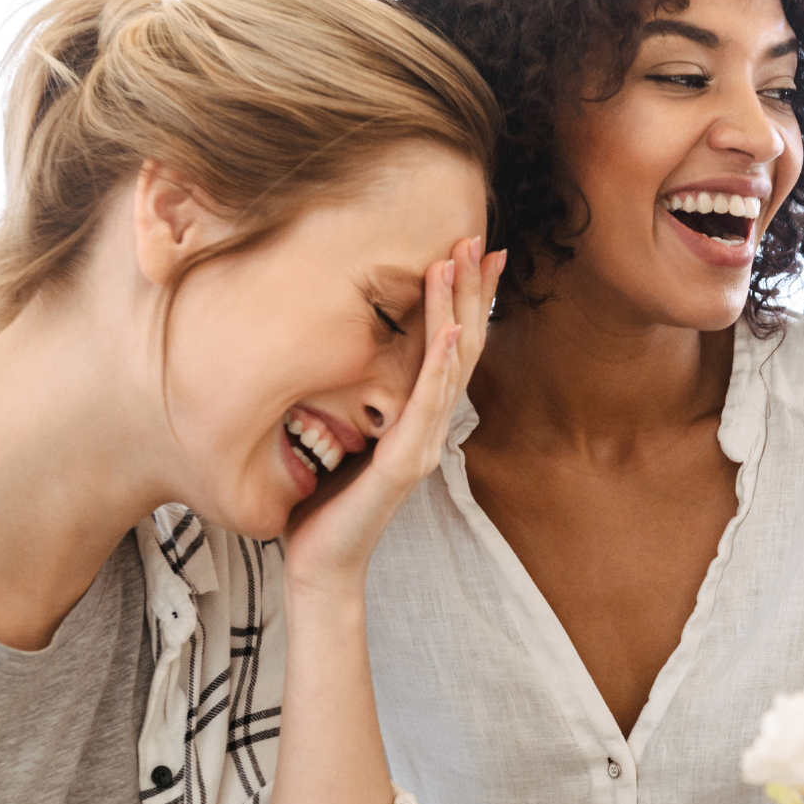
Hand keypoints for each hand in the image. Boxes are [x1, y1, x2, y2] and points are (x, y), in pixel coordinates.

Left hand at [282, 236, 503, 589]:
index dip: (466, 299)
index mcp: (417, 417)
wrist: (321, 564)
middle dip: (472, 290)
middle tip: (482, 239)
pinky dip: (442, 366)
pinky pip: (428, 404)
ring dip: (458, 309)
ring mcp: (422, 443)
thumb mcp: (342, 436)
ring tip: (462, 262)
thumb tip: (344, 352)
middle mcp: (430, 426)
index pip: (451, 346)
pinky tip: (449, 331)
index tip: (476, 253)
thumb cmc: (326, 505)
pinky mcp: (404, 462)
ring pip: (451, 365)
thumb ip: (359, 400)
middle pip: (463, 345)